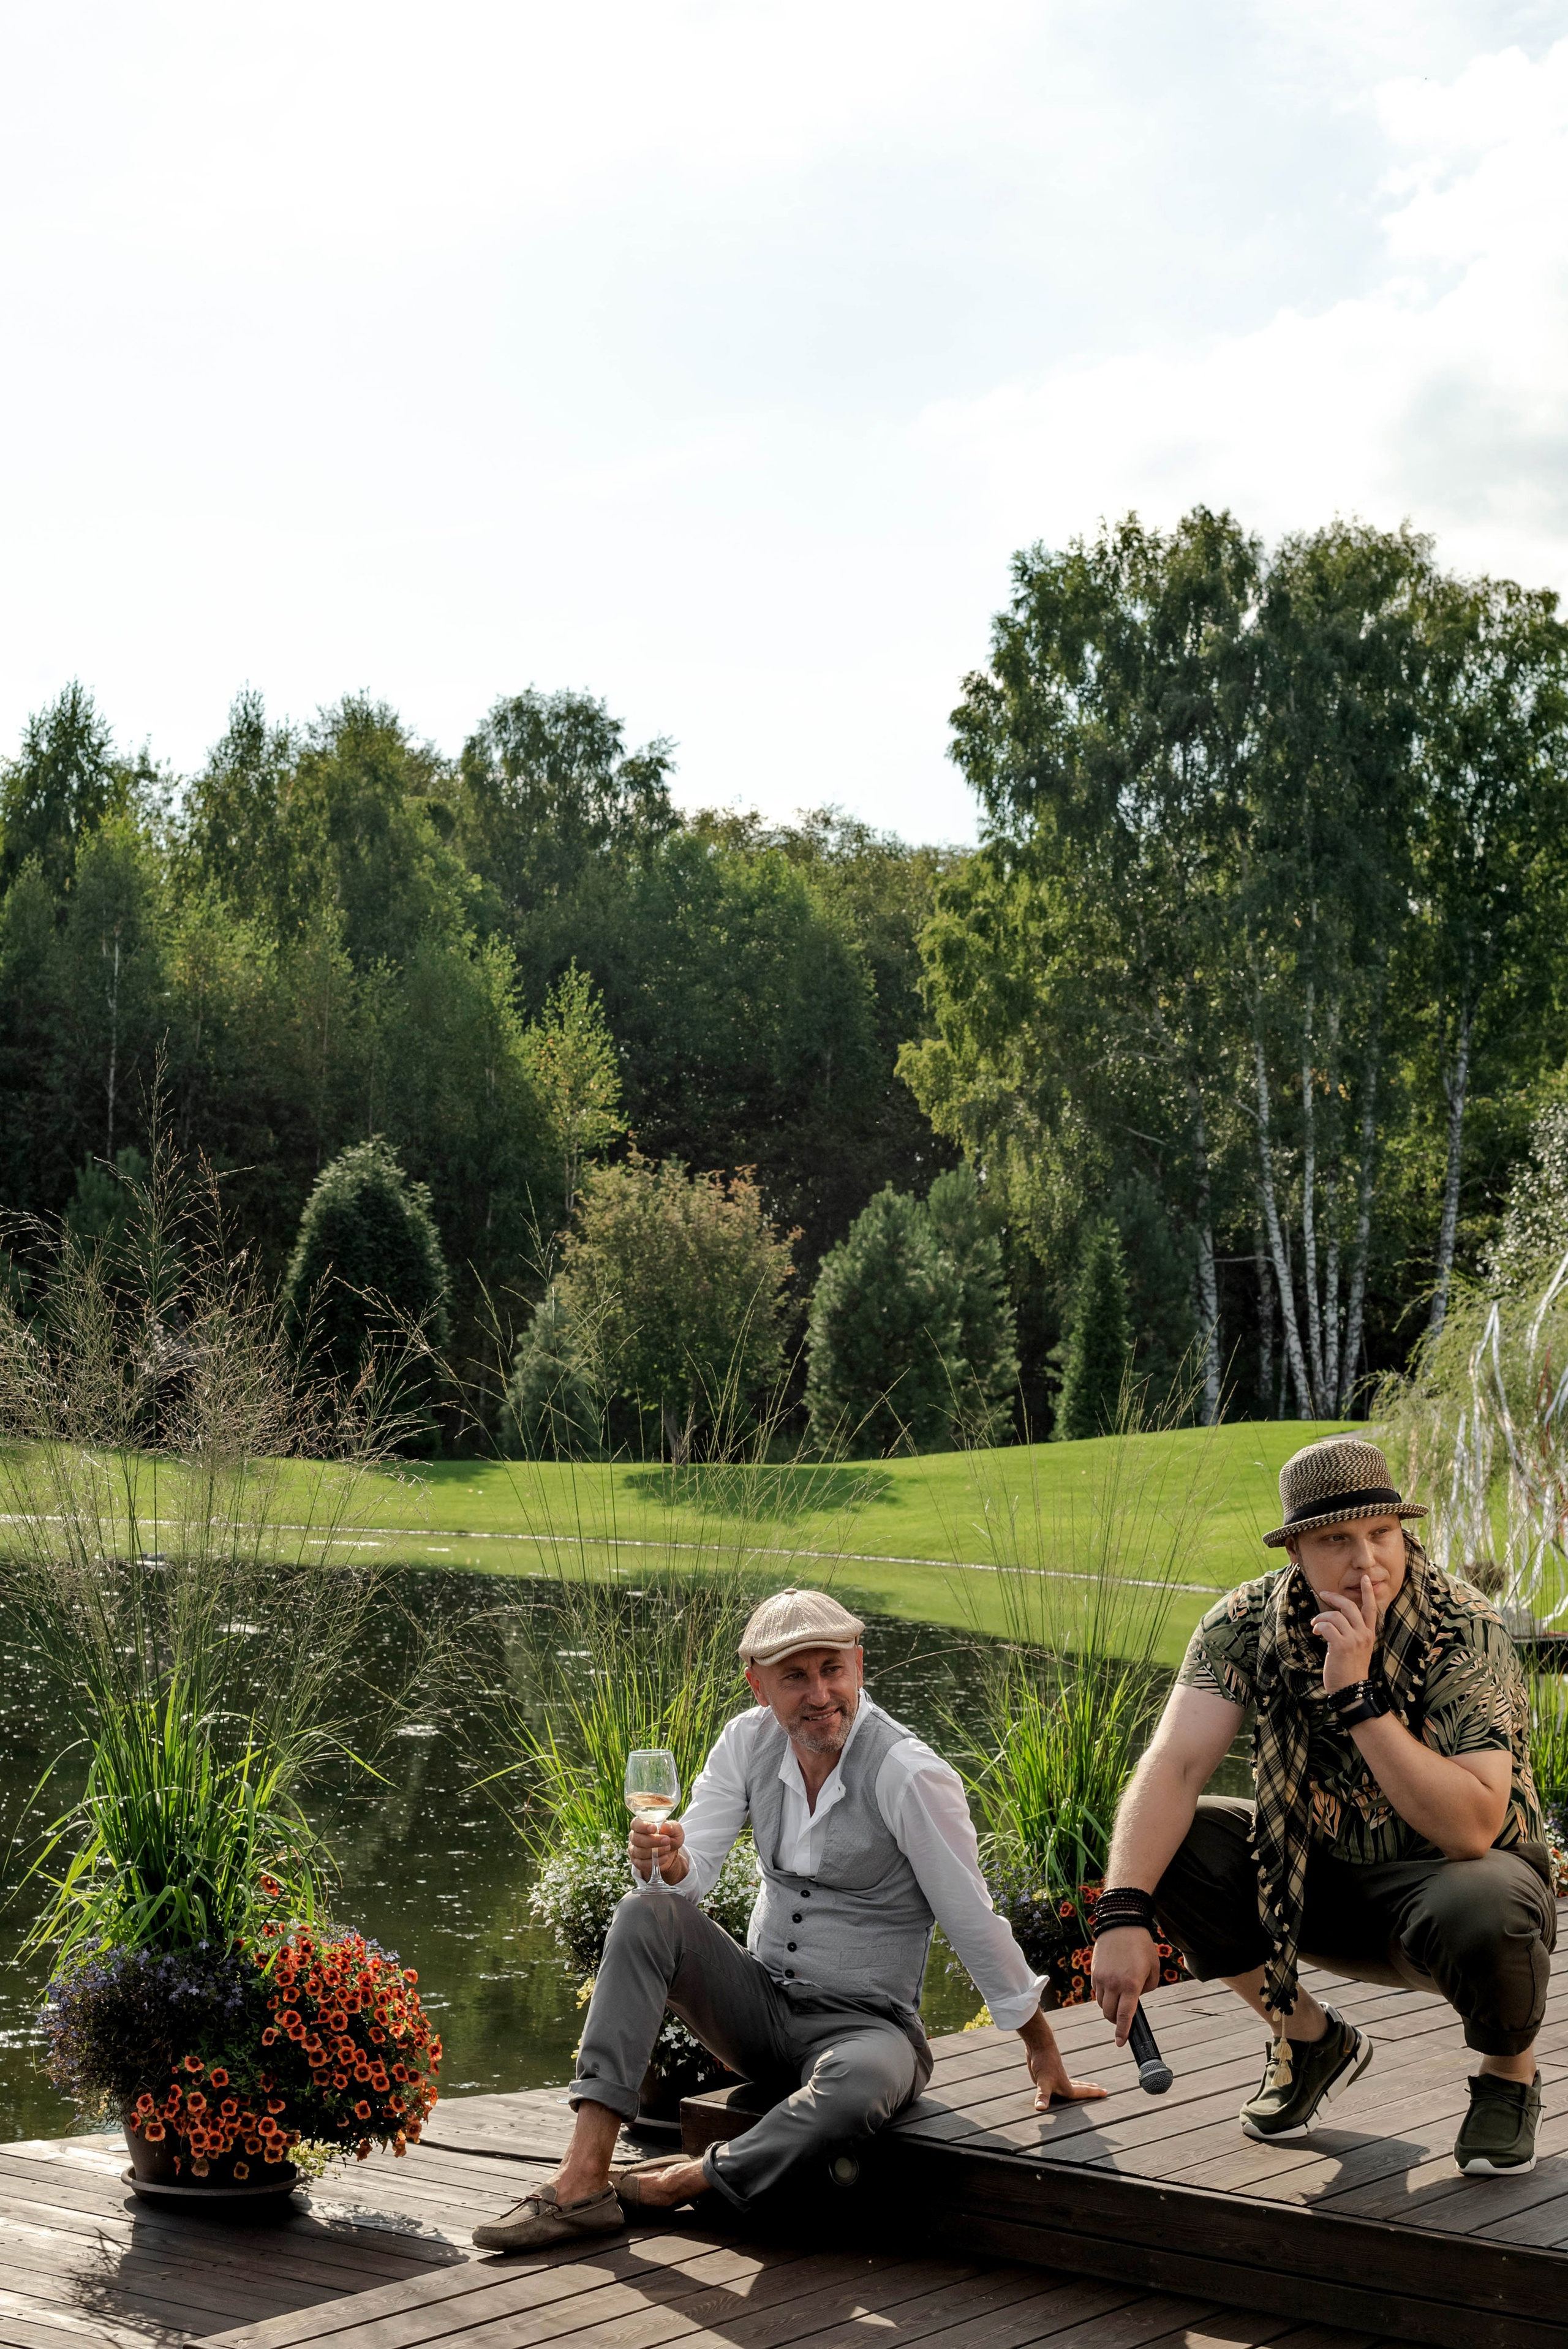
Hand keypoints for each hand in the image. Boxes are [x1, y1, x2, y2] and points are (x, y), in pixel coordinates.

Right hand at [628, 1817, 688, 1883]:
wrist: (670, 1853)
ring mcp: (635, 1850)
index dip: (642, 1826)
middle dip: (652, 1840)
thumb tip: (666, 1826)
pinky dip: (655, 1861)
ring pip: (639, 1852)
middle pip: (636, 1838)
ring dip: (655, 1851)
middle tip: (666, 1840)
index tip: (654, 1828)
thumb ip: (673, 1827)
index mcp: (641, 1824)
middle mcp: (635, 1836)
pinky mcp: (637, 1862)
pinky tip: (665, 1857)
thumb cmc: (670, 1837)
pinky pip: (642, 1863)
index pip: (635, 1824)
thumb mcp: (676, 1830)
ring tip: (667, 1848)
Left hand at [1018, 2009, 1104, 2110]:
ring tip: (1086, 2087)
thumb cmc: (1043, 2062)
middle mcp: (1064, 2082)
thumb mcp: (1042, 2082)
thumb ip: (1042, 2096)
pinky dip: (1066, 2083)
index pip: (1083, 2092)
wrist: (1039, 2043)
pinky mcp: (1048, 2073)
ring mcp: (1056, 2077)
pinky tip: (1061, 2083)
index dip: (1094, 2093)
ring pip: (1072, 2083)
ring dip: (1080, 2086)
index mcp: (1066, 2087)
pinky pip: (1061, 2080)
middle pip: (1080, 2088)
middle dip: (1090, 2090)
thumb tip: (1040, 2109)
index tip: (1106, 2092)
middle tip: (1101, 2090)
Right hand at [1090, 1925, 1160, 2045]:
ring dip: (1108, 2008)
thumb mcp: (1153, 1969)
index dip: (1122, 2032)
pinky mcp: (1094, 1972)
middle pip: (1109, 2014)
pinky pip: (1096, 1991)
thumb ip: (1146, 1988)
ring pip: (1101, 2004)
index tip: (1119, 2043)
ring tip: (1118, 2000)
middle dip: (1115, 2021)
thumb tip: (1136, 1997)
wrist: (1121, 1925)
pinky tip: (1111, 1988)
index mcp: (1131, 1985)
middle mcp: (1114, 1984)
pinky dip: (1103, 1996)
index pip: (1124, 2015)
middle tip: (1122, 2019)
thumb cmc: (1141, 1946)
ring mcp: (1102, 1978)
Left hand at [1312, 1575, 1377, 1694]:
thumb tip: (1336, 1619)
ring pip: (1335, 1616)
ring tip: (1316, 1625)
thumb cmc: (1350, 1670)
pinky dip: (1319, 1626)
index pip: (1371, 1609)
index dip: (1368, 1592)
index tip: (1365, 1578)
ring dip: (1321, 1618)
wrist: (1352, 1690)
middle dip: (1334, 1597)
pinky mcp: (1341, 1646)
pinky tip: (1316, 1632)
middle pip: (1349, 1606)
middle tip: (1323, 1594)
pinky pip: (1327, 1627)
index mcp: (1369, 1634)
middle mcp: (1364, 1635)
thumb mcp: (1357, 1649)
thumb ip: (1352, 1633)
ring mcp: (1354, 1640)